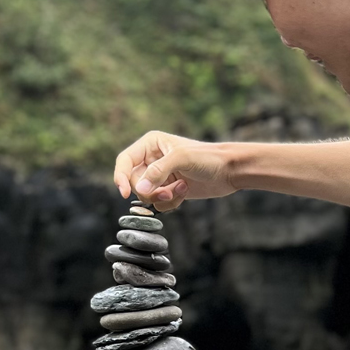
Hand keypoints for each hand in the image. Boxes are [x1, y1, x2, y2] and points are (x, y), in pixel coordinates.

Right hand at [113, 131, 237, 209]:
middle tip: (166, 193)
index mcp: (150, 144)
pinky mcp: (168, 190)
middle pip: (134, 183)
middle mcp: (151, 160)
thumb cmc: (208, 158)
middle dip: (150, 191)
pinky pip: (158, 204)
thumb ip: (158, 172)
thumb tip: (140, 189)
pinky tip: (185, 191)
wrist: (229, 171)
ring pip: (146, 196)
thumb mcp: (182, 159)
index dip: (120, 177)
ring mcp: (160, 176)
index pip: (125, 161)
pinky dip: (170, 203)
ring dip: (162, 197)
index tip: (125, 193)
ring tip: (181, 189)